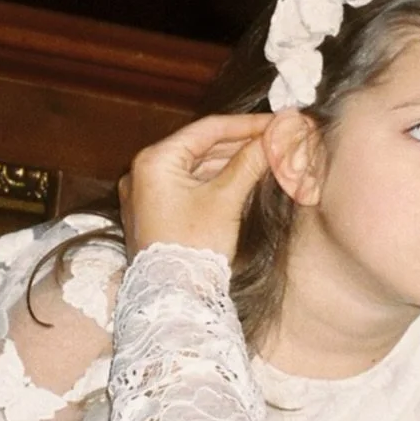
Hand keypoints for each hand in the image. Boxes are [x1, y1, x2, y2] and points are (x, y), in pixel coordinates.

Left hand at [119, 113, 270, 259]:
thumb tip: (276, 137)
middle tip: (275, 139)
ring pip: (196, 168)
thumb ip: (251, 163)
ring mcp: (146, 193)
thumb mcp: (226, 199)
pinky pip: (188, 186)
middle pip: (201, 147)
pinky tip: (242, 178)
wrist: (174, 298)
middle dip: (240, 144)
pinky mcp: (154, 212)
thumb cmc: (194, 248)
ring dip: (230, 163)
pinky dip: (215, 182)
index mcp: (154, 161)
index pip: (207, 130)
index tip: (276, 123)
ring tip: (265, 157)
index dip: (247, 125)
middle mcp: (143, 172)